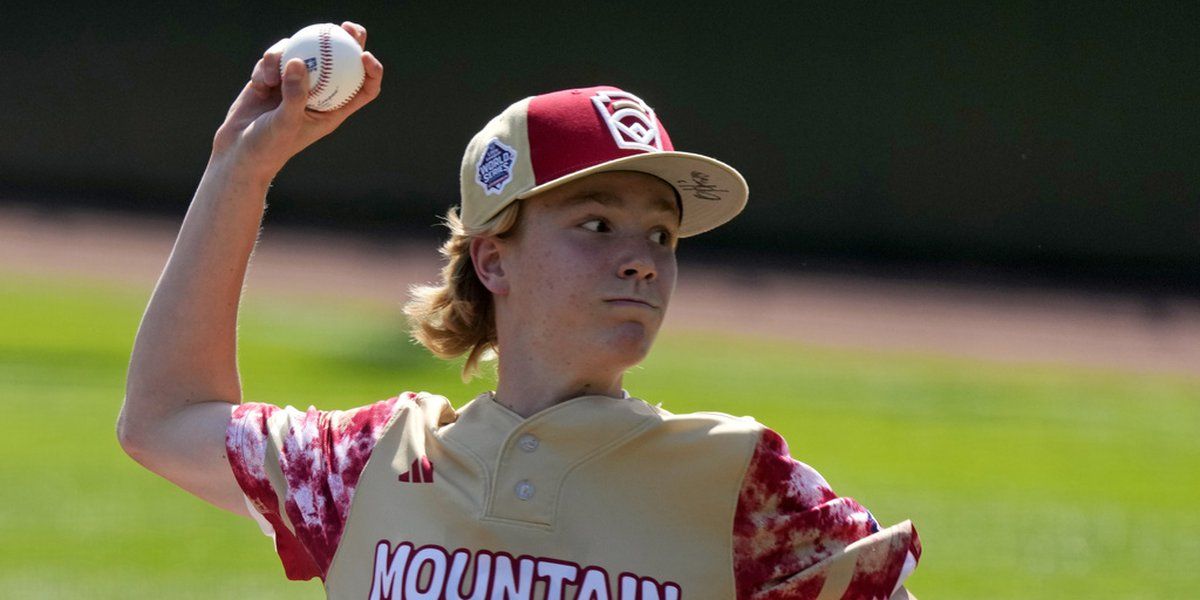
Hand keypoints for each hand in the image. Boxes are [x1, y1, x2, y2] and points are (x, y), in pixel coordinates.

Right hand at [210, 21, 382, 180]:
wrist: (238, 150)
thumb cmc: (269, 146)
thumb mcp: (285, 124)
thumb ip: (295, 94)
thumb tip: (299, 61)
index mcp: (333, 109)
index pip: (363, 89)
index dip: (372, 71)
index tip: (365, 55)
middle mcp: (318, 93)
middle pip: (340, 62)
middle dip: (347, 40)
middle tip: (344, 27)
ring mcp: (296, 82)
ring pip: (302, 53)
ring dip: (286, 56)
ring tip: (272, 78)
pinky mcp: (274, 76)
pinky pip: (275, 58)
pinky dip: (267, 65)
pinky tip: (260, 82)